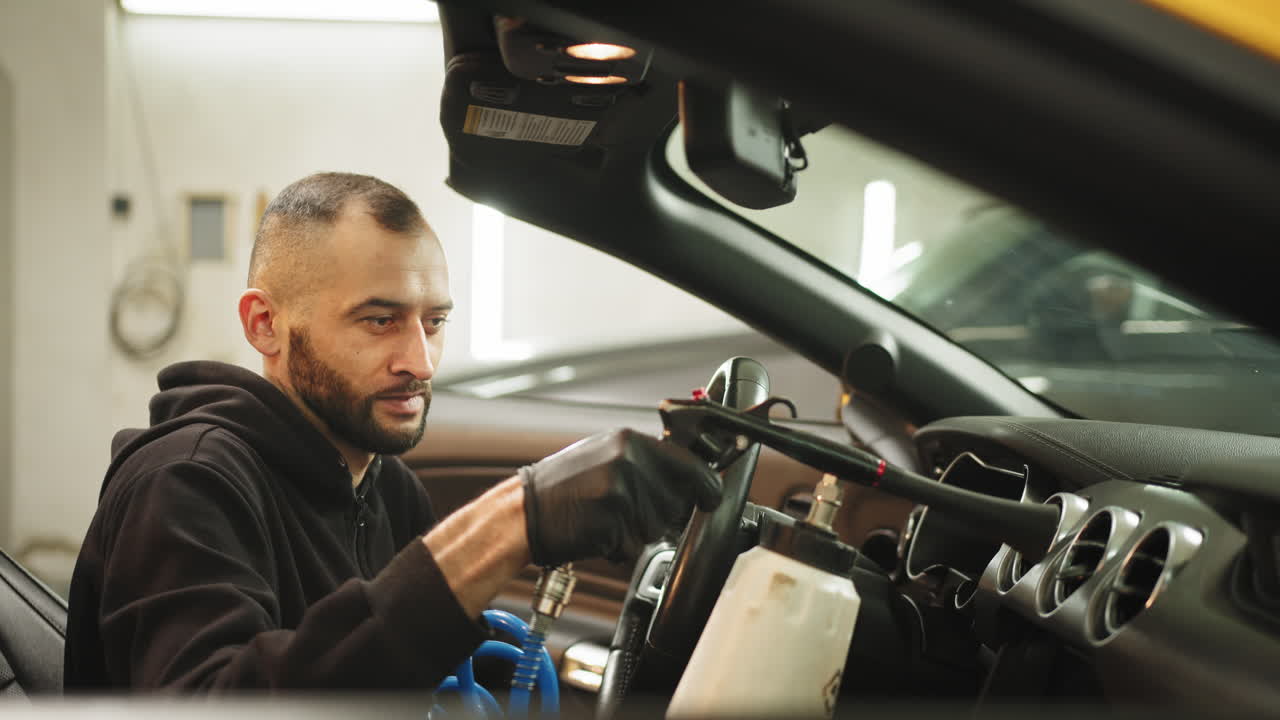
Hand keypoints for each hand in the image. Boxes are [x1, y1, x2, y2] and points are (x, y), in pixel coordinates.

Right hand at [521, 429, 722, 565]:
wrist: (523, 512)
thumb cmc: (562, 486)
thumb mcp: (605, 455)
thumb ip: (646, 461)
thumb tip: (690, 473)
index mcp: (629, 441)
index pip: (690, 464)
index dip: (706, 485)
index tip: (711, 496)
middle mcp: (627, 462)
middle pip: (677, 501)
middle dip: (661, 513)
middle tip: (624, 508)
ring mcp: (619, 492)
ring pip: (657, 527)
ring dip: (637, 532)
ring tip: (605, 517)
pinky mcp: (611, 523)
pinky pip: (634, 547)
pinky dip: (619, 548)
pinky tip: (596, 532)